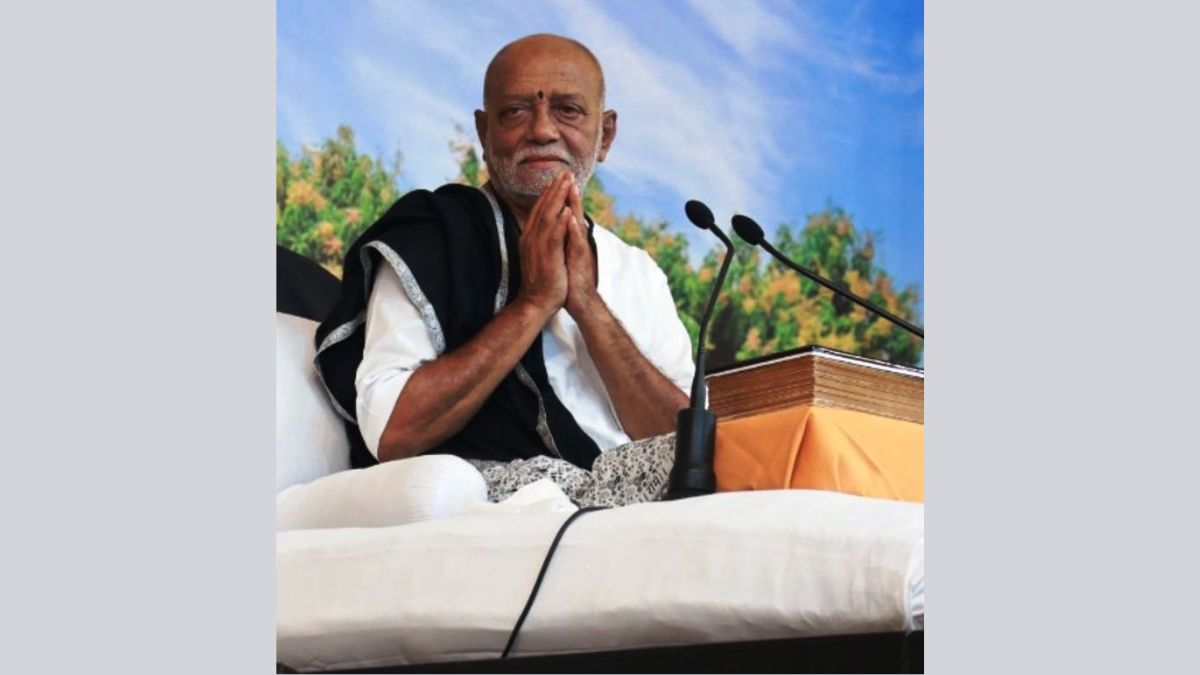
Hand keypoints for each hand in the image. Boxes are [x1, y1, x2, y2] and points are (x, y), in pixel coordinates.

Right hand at [515, 170, 573, 316]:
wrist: (536, 302)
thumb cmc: (542, 281)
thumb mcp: (540, 255)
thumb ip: (543, 239)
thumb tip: (549, 227)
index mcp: (530, 237)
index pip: (539, 209)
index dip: (549, 193)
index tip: (558, 178)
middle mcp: (531, 238)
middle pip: (543, 207)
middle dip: (554, 189)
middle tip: (564, 172)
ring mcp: (538, 246)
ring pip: (547, 216)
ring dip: (558, 198)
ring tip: (567, 183)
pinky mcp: (547, 256)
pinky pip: (553, 235)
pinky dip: (560, 221)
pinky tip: (567, 209)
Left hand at [564, 180, 598, 317]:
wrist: (579, 300)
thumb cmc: (569, 277)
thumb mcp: (563, 254)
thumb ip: (562, 239)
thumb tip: (557, 226)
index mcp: (570, 237)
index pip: (565, 212)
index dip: (561, 196)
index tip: (557, 178)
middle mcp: (576, 240)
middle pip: (573, 212)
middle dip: (569, 192)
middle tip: (567, 173)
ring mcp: (579, 249)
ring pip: (577, 224)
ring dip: (575, 205)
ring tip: (572, 188)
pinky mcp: (580, 261)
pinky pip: (576, 244)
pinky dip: (573, 231)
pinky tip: (571, 219)